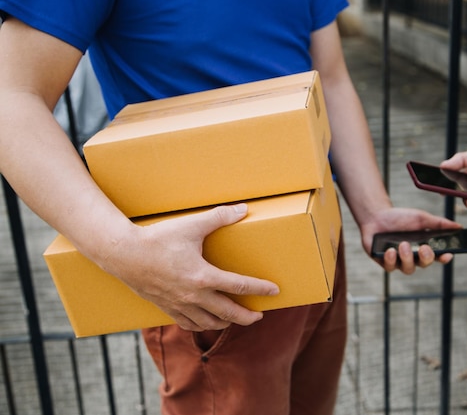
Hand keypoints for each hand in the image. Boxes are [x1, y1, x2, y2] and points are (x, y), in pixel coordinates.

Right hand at [98, 204, 279, 331]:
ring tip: (237, 319)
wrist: (123, 255)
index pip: (240, 286)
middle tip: (260, 315)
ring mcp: (180, 305)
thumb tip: (243, 209)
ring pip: (210, 323)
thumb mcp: (191, 225)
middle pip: (229, 313)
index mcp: (203, 276)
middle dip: (247, 316)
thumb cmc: (157, 239)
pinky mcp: (167, 308)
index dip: (260, 289)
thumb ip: (219, 217)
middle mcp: (194, 295)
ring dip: (227, 323)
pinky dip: (202, 325)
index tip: (275, 291)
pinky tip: (207, 321)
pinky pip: (189, 324)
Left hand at [361, 207, 461, 273]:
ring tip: (403, 244)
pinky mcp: (384, 262)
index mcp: (424, 248)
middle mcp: (413, 258)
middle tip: (423, 248)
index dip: (444, 258)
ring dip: (407, 258)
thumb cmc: (401, 218)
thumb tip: (459, 227)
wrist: (377, 216)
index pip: (438, 257)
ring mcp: (399, 262)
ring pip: (408, 269)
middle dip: (426, 258)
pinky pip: (390, 267)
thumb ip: (439, 223)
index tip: (447, 254)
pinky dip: (391, 260)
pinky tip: (390, 250)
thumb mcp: (421, 218)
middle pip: (424, 264)